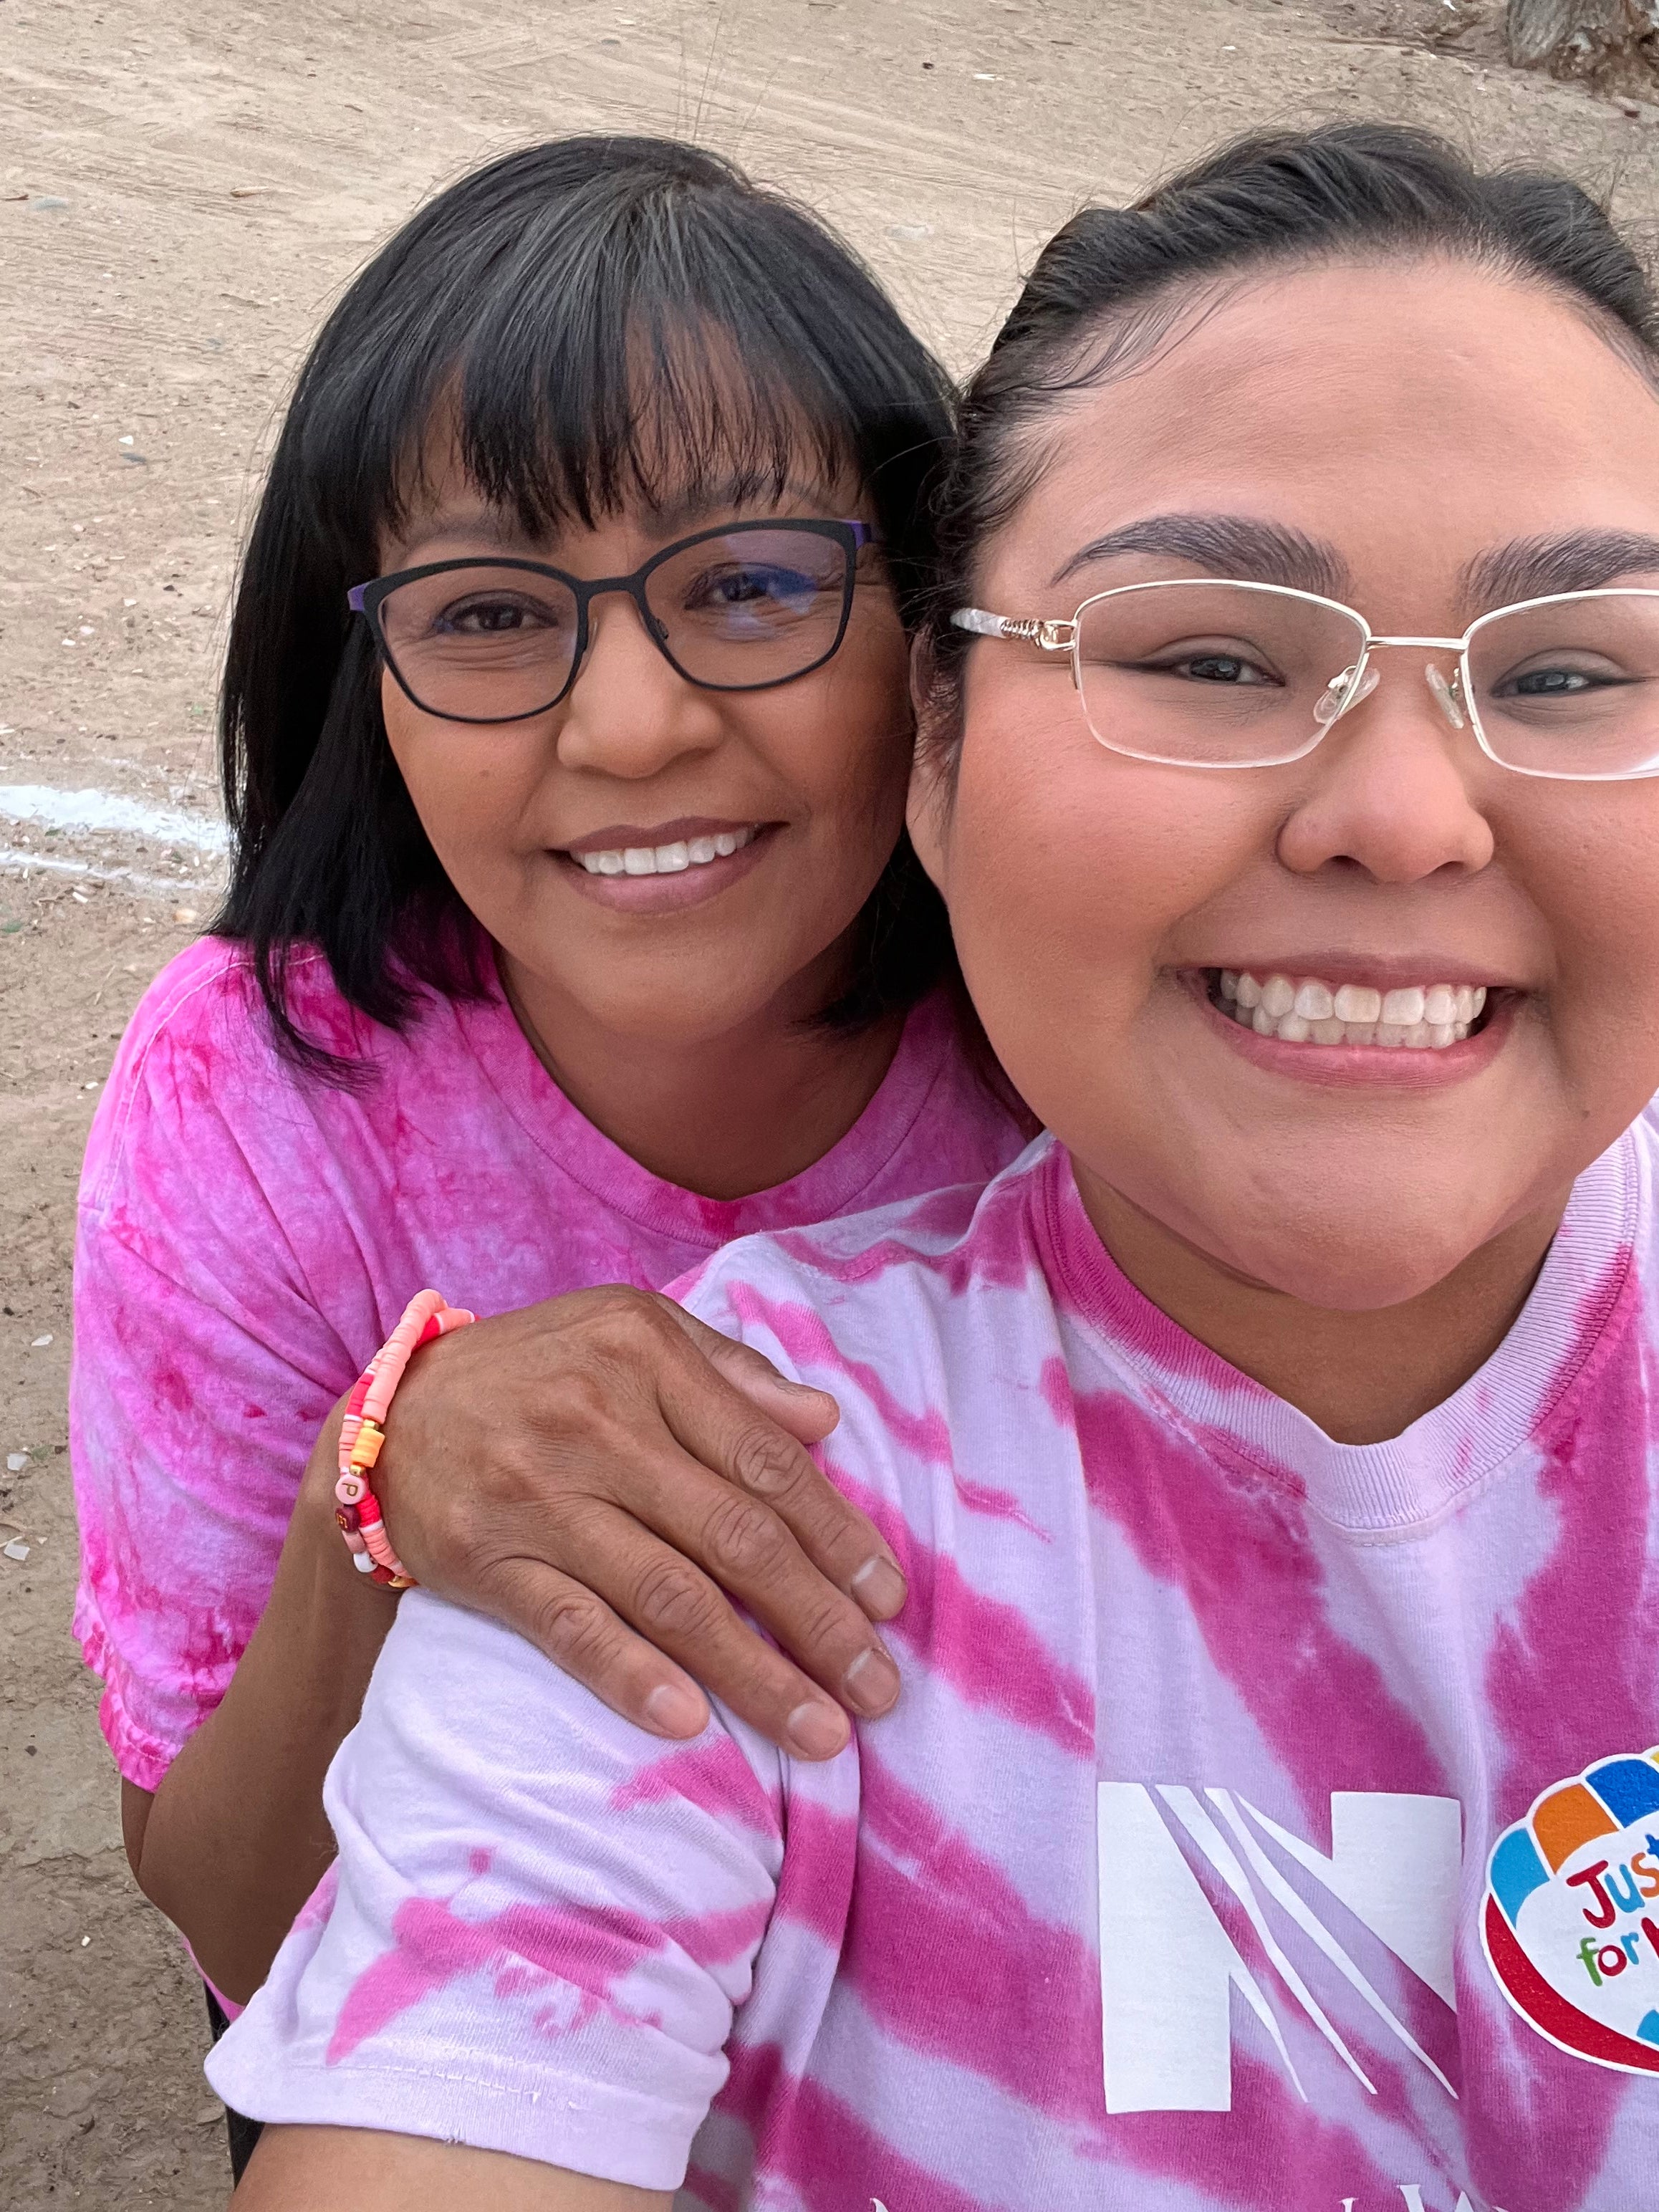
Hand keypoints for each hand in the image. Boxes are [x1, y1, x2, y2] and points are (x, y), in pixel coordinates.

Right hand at [372, 1287, 905, 1758]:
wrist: (388, 1414)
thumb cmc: (538, 1373)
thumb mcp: (627, 1330)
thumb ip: (731, 1371)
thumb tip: (826, 1423)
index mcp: (645, 1356)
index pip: (766, 1460)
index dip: (837, 1535)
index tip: (891, 1601)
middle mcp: (597, 1422)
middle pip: (733, 1535)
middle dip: (818, 1619)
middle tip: (879, 1689)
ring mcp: (539, 1496)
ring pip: (669, 1595)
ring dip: (753, 1672)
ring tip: (820, 1733)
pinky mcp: (488, 1561)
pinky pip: (572, 1628)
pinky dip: (633, 1677)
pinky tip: (692, 1724)